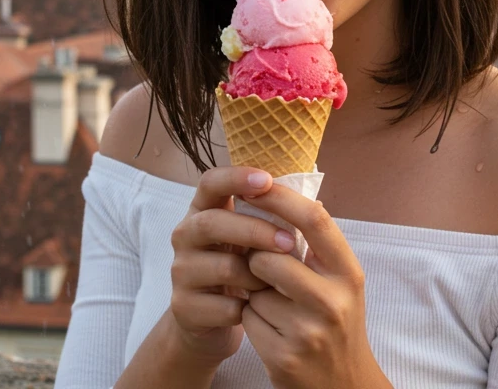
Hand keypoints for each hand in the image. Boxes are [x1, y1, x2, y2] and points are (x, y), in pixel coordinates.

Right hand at [167, 166, 300, 367]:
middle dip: (255, 230)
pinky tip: (256, 308)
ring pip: (223, 268)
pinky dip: (248, 308)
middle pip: (212, 223)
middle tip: (289, 242)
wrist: (207, 319)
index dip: (236, 178)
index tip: (267, 181)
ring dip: (258, 276)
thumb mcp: (250, 239)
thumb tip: (317, 204)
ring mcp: (180, 271)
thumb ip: (271, 218)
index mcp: (202, 210)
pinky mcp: (184, 306)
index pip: (210, 182)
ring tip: (274, 284)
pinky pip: (224, 305)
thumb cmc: (239, 268)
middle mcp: (185, 235)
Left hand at [237, 186, 389, 388]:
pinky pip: (248, 319)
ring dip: (254, 292)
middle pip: (271, 257)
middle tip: (260, 265)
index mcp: (349, 273)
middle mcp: (333, 300)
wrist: (345, 387)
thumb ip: (318, 247)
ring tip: (273, 303)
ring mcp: (308, 331)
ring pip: (255, 290)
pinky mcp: (284, 357)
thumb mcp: (342, 283)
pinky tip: (270, 329)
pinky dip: (251, 319)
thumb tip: (285, 194)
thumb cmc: (337, 324)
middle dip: (256, 258)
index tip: (256, 184)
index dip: (280, 197)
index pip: (314, 220)